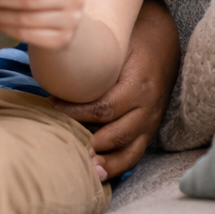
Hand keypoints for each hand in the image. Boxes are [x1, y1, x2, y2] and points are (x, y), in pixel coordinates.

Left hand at [51, 0, 179, 179]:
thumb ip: (91, 54)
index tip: (52, 107)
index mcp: (138, 82)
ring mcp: (151, 120)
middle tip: (60, 143)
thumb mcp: (115, 41)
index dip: (77, 112)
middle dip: (88, 141)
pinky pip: (136, 153)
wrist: (163, 42)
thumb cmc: (130, 39)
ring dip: (105, 162)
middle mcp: (148, 105)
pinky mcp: (151, 129)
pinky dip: (118, 165)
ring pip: (129, 149)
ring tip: (82, 169)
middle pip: (117, 132)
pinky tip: (99, 174)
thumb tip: (51, 63)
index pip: (106, 106)